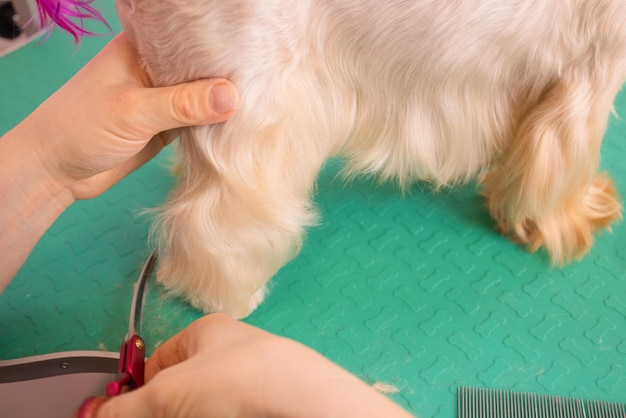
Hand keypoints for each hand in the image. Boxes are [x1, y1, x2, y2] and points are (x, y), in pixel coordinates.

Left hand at [15, 32, 237, 200]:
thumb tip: (233, 97)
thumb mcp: (134, 112)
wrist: (56, 172)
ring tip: (259, 108)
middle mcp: (153, 70)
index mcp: (140, 49)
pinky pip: (195, 124)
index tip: (253, 59)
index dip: (219, 50)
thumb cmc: (80, 129)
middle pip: (199, 71)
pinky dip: (211, 128)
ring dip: (220, 108)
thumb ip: (182, 104)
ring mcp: (160, 100)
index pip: (189, 42)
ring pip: (200, 99)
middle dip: (226, 81)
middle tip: (263, 87)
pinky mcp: (164, 127)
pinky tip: (236, 129)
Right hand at [77, 314, 412, 417]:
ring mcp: (254, 375)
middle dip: (165, 408)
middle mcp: (233, 349)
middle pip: (183, 385)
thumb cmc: (238, 383)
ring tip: (197, 417)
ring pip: (209, 401)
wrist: (301, 405)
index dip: (139, 387)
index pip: (159, 358)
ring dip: (194, 412)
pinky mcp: (270, 398)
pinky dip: (222, 412)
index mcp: (207, 331)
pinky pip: (233, 407)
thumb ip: (127, 407)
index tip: (127, 411)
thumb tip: (95, 414)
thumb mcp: (168, 396)